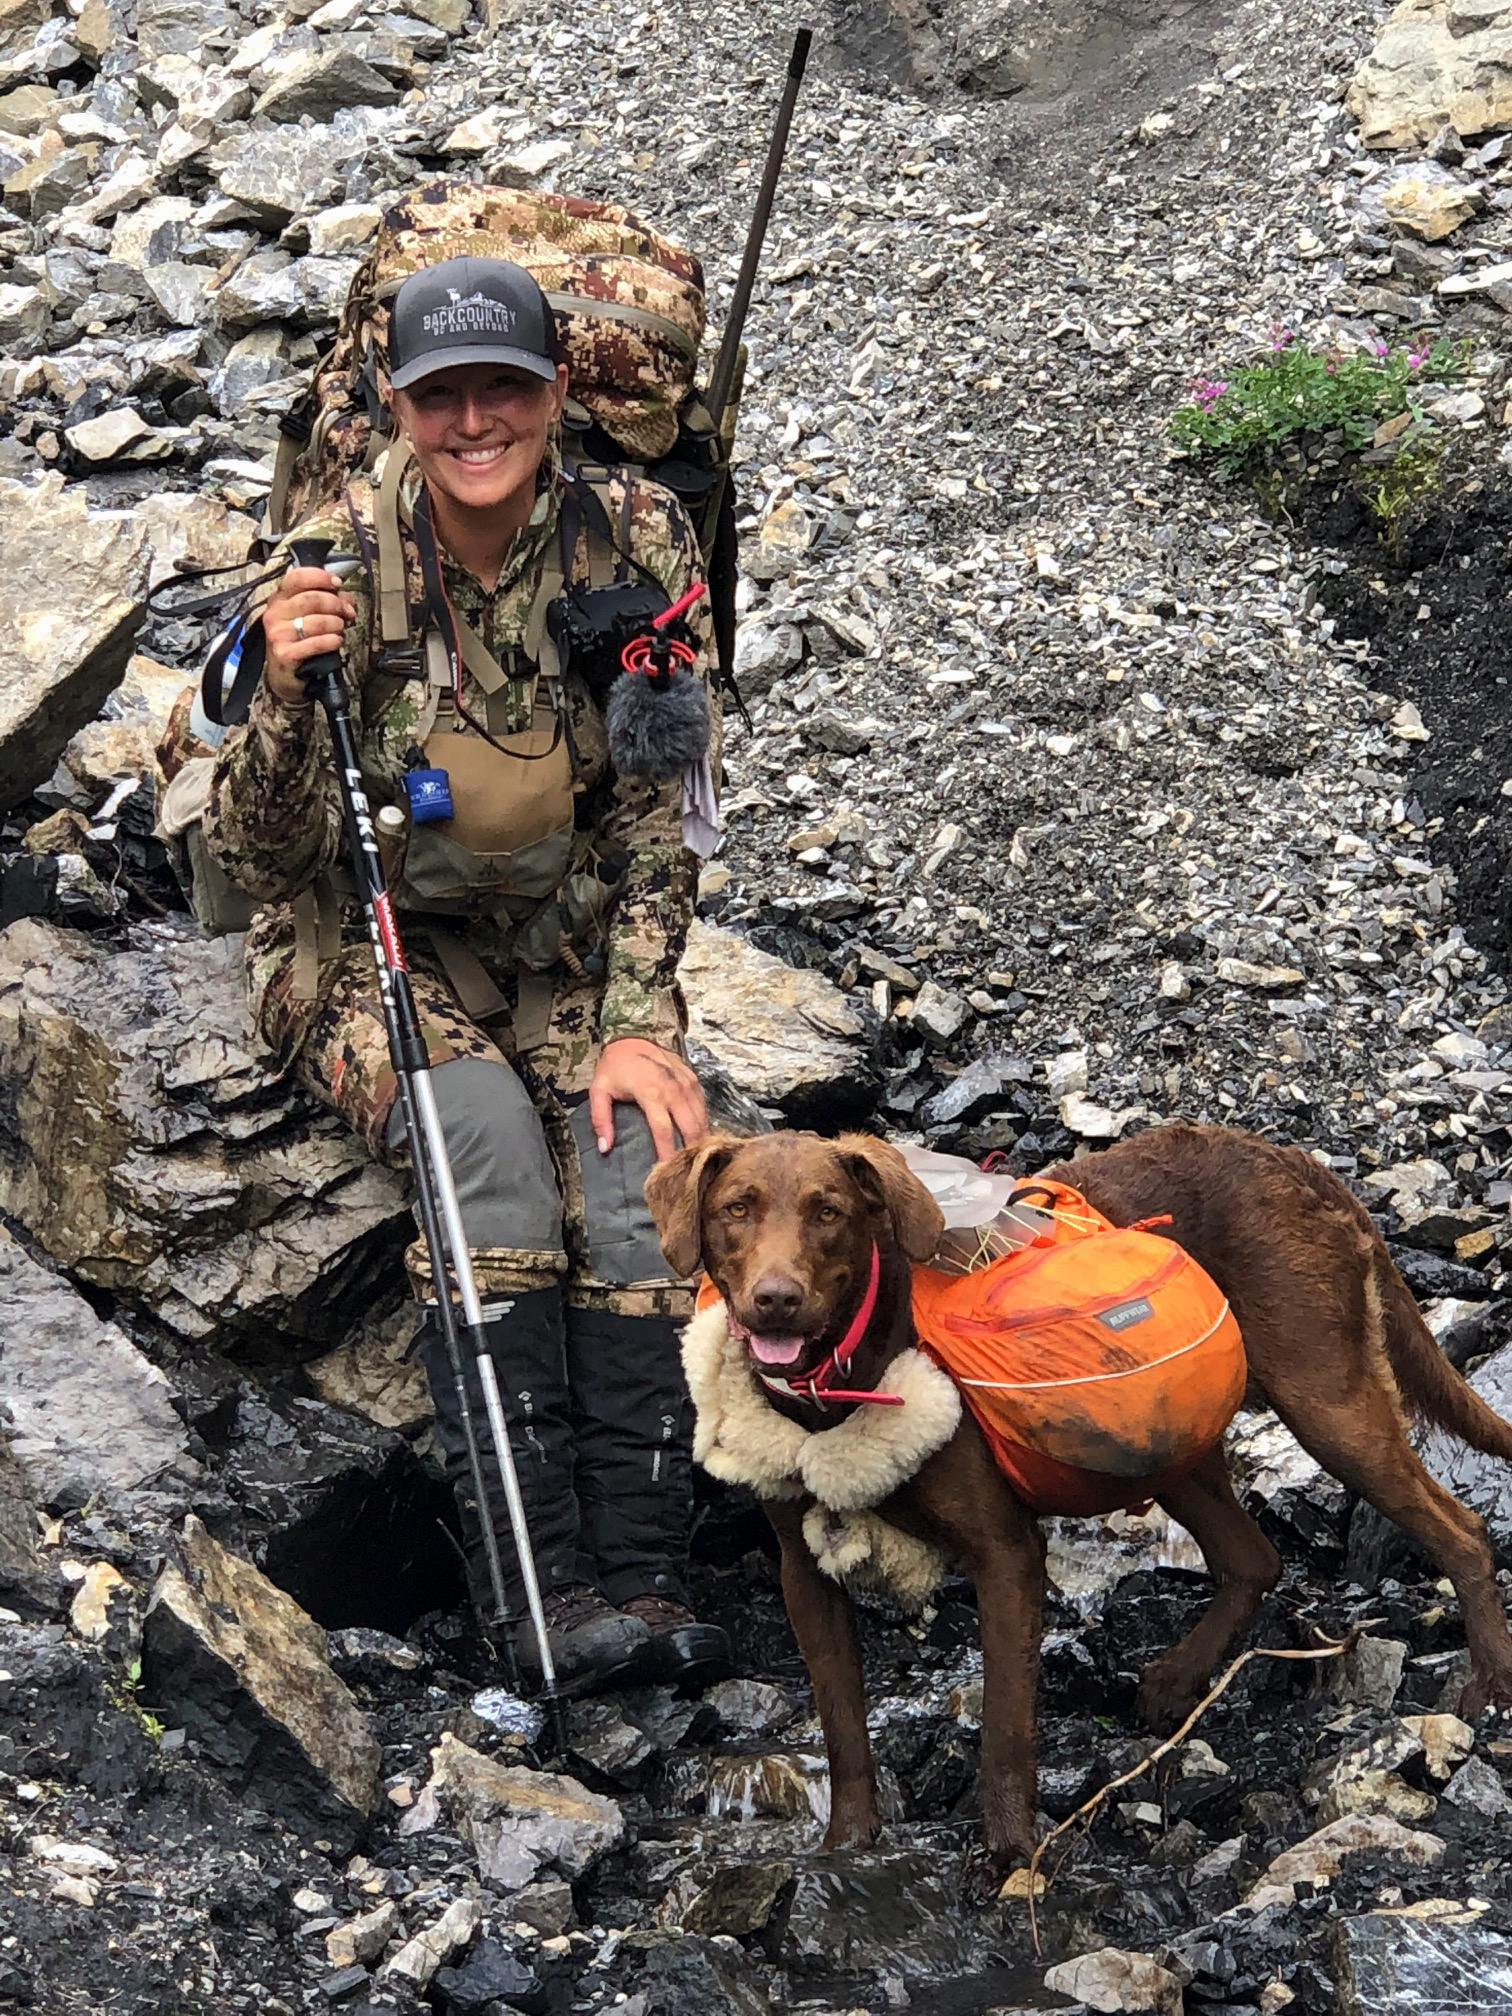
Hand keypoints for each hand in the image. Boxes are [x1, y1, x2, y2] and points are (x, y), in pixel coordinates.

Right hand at [261, 565, 357, 707]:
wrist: (284, 674)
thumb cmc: (298, 641)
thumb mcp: (308, 616)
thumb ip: (327, 601)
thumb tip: (346, 597)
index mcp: (279, 598)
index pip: (298, 577)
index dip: (321, 577)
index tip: (338, 584)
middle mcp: (275, 613)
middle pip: (312, 598)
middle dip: (337, 604)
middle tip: (348, 613)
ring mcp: (278, 633)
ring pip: (317, 621)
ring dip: (336, 624)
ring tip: (340, 629)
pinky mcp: (284, 653)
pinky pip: (315, 643)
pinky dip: (331, 641)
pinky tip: (337, 641)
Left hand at [589, 1038, 707, 1163]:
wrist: (634, 1035)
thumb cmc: (615, 1065)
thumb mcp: (599, 1090)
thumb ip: (601, 1119)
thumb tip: (605, 1148)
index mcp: (651, 1093)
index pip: (664, 1130)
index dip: (668, 1153)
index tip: (668, 1172)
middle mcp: (674, 1089)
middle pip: (691, 1127)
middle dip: (691, 1151)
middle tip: (688, 1171)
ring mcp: (687, 1083)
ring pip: (702, 1118)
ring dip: (700, 1139)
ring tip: (696, 1160)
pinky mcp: (694, 1080)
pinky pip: (703, 1107)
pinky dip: (703, 1123)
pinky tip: (699, 1138)